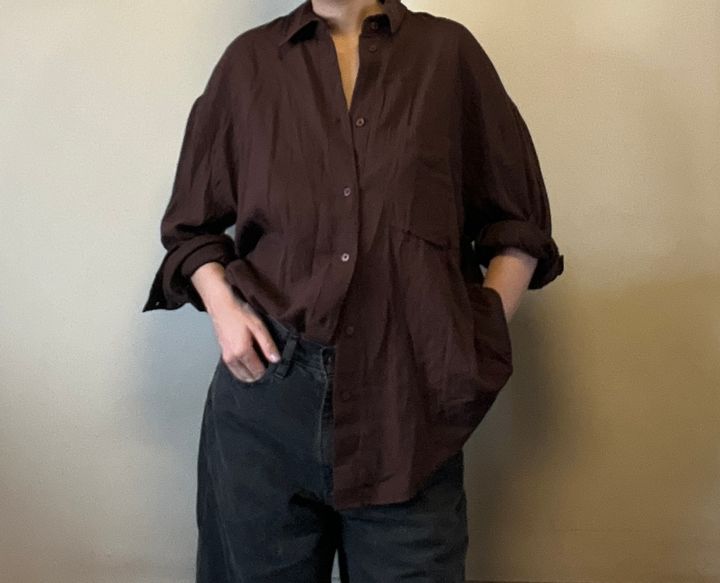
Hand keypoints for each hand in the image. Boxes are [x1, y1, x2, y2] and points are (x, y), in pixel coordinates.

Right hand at [189, 261, 281, 381]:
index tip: (274, 365)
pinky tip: (249, 363)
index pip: (258, 372)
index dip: (268, 371)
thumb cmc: (240, 313)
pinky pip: (234, 369)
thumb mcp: (259, 327)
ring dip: (250, 374)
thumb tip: (276, 360)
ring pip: (240, 375)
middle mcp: (232, 358)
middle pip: (249, 377)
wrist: (221, 306)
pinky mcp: (223, 354)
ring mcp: (226, 357)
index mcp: (242, 352)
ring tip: (260, 364)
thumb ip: (268, 345)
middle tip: (267, 365)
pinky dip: (242, 370)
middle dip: (259, 374)